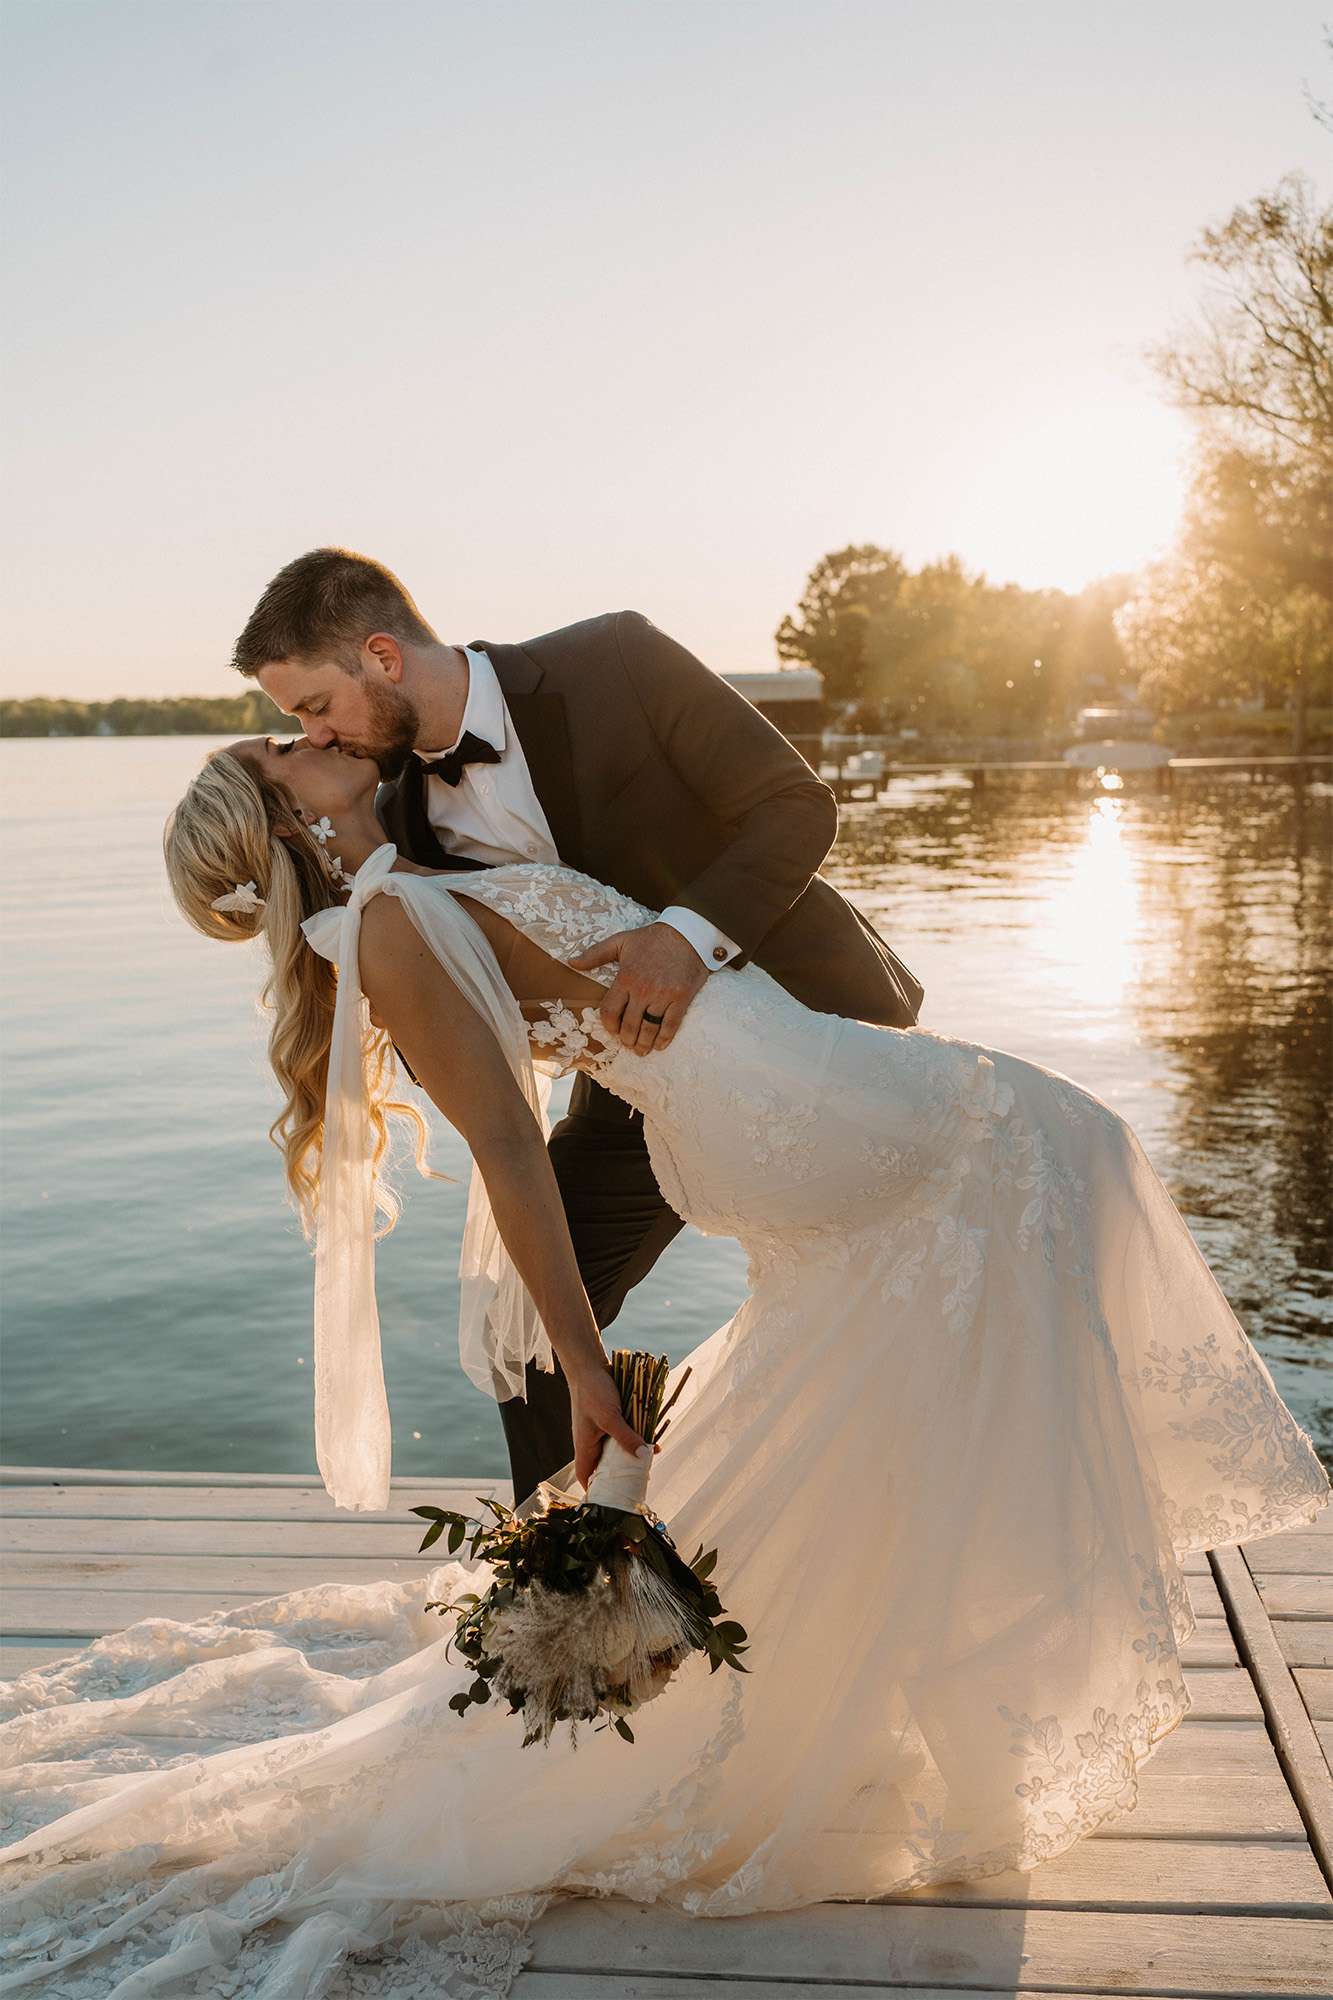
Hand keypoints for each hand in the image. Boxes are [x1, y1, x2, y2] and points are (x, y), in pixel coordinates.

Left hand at [568, 922, 706, 1054]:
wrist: (687, 933)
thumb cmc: (652, 938)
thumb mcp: (620, 940)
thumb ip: (595, 954)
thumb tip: (571, 962)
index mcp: (625, 978)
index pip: (610, 1011)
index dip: (609, 1026)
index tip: (612, 1031)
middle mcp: (643, 990)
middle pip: (629, 1025)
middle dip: (626, 1039)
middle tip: (628, 1044)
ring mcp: (663, 996)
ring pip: (649, 1029)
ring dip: (643, 1044)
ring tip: (641, 1050)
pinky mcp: (681, 998)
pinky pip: (671, 1025)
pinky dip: (664, 1038)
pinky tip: (659, 1045)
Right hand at [569, 1361, 659, 1491]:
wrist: (590, 1365)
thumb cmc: (593, 1392)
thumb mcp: (610, 1417)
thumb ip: (626, 1437)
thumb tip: (644, 1456)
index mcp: (585, 1446)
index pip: (585, 1476)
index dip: (595, 1489)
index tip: (611, 1499)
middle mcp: (592, 1442)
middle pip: (605, 1466)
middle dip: (620, 1474)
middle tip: (639, 1482)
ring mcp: (601, 1431)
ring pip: (616, 1450)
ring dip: (630, 1455)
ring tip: (649, 1463)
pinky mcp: (611, 1419)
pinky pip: (623, 1434)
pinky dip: (634, 1438)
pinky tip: (651, 1440)